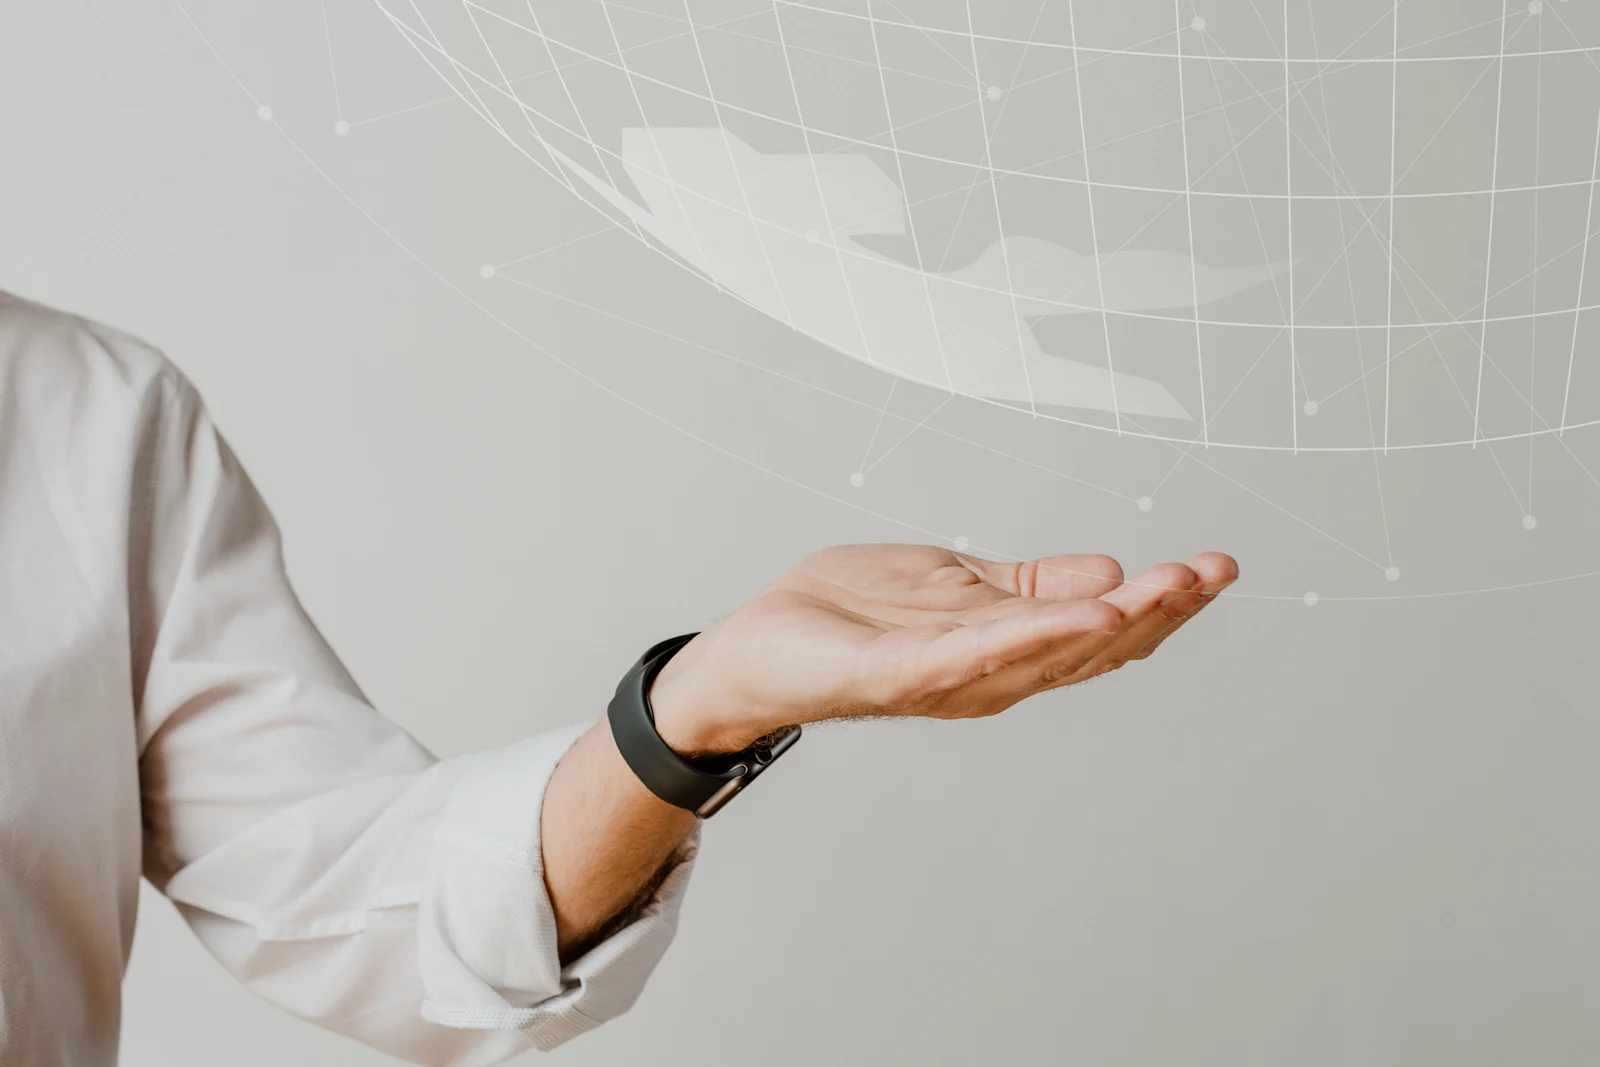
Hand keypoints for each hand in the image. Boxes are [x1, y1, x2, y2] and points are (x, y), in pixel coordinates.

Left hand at [648, 543, 1237, 754]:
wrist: (759, 643)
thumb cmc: (851, 615)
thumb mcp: (958, 583)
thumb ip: (1031, 585)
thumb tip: (1114, 570)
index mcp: (1006, 650)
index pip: (1099, 631)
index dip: (1160, 604)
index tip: (1216, 568)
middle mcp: (990, 676)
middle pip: (1091, 648)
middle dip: (1159, 610)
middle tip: (1216, 572)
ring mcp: (949, 680)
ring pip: (1049, 654)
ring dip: (1116, 621)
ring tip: (1172, 587)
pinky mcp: (902, 673)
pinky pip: (977, 655)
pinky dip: (1035, 635)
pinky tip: (1085, 613)